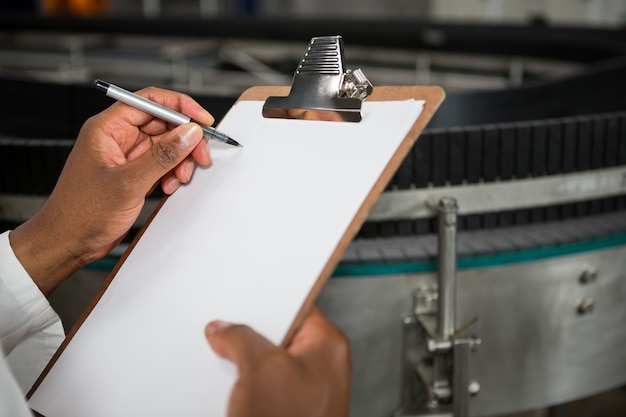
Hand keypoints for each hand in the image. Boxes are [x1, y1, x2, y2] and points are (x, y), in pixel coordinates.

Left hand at [10, 87, 212, 293]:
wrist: (69, 242)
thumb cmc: (82, 213)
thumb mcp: (129, 182)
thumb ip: (163, 156)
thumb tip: (189, 133)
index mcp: (108, 128)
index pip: (150, 101)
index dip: (180, 107)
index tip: (202, 120)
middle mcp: (117, 137)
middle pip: (162, 124)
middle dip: (185, 140)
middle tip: (200, 157)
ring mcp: (126, 156)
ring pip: (165, 146)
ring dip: (179, 161)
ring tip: (180, 178)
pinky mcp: (133, 173)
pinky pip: (161, 164)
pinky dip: (171, 173)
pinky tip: (169, 187)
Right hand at [205, 307, 351, 416]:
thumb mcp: (261, 367)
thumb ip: (241, 337)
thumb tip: (227, 329)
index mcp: (329, 346)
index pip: (298, 306)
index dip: (269, 301)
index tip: (246, 299)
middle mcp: (322, 367)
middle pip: (281, 335)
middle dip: (253, 336)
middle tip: (230, 333)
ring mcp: (307, 391)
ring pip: (270, 362)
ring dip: (246, 363)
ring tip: (229, 364)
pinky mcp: (289, 410)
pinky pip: (265, 386)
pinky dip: (247, 384)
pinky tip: (232, 388)